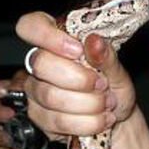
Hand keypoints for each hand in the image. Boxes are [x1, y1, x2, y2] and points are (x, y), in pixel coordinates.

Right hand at [15, 11, 137, 138]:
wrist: (116, 120)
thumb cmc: (113, 89)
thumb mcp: (118, 71)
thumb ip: (106, 56)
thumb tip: (94, 41)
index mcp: (57, 43)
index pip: (30, 26)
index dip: (48, 36)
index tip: (77, 50)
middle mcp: (41, 65)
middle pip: (41, 64)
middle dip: (80, 79)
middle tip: (103, 85)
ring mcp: (36, 91)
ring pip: (51, 96)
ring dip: (89, 104)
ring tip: (106, 104)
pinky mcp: (39, 117)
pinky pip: (58, 121)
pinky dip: (87, 122)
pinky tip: (101, 119)